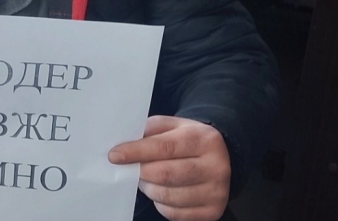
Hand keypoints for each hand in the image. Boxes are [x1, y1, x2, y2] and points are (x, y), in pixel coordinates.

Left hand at [108, 116, 230, 220]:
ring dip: (148, 188)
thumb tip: (124, 144)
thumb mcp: (174, 125)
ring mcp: (216, 192)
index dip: (135, 152)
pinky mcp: (213, 211)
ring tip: (146, 178)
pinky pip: (174, 213)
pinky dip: (160, 203)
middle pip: (166, 174)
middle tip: (130, 168)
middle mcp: (216, 166)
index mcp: (204, 139)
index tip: (114, 155)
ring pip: (168, 196)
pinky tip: (161, 190)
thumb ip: (150, 130)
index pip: (163, 147)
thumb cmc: (188, 139)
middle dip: (140, 172)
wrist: (222, 157)